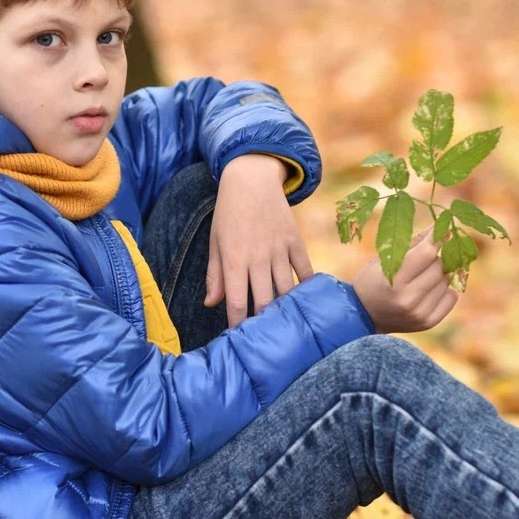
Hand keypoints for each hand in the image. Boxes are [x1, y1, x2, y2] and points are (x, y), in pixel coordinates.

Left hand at [206, 155, 313, 326]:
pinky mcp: (295, 240)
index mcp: (235, 259)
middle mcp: (258, 257)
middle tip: (264, 340)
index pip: (237, 302)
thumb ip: (215, 275)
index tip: (239, 340)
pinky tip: (307, 303)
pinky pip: (305, 270)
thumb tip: (211, 304)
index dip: (238, 325)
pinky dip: (307, 288)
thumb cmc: (228, 213)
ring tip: (286, 328)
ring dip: (286, 310)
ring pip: (287, 290)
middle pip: (265, 301)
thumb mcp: (216, 242)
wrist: (252, 178)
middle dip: (264, 324)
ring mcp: (279, 249)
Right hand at [351, 226, 458, 333]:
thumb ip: (413, 242)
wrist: (363, 316)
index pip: (426, 253)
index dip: (438, 238)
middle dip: (435, 257)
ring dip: (439, 273)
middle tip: (424, 257)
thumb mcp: (384, 258)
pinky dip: (444, 289)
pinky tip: (428, 290)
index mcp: (394, 279)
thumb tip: (440, 226)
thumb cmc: (373, 280)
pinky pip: (452, 296)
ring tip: (421, 276)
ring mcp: (419, 313)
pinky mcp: (428, 322)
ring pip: (447, 280)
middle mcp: (408, 299)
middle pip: (440, 266)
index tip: (444, 228)